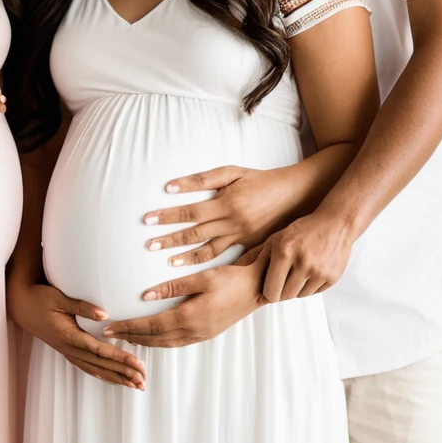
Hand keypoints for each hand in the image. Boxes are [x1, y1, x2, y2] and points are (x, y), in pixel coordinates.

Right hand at [7, 278, 145, 389]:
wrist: (20, 304)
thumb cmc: (40, 298)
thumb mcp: (60, 298)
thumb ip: (83, 307)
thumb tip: (105, 316)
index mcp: (69, 335)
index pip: (100, 350)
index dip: (120, 358)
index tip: (138, 364)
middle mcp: (68, 347)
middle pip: (101, 364)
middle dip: (123, 373)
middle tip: (143, 381)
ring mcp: (66, 350)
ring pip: (95, 369)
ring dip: (115, 377)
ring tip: (133, 385)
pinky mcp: (66, 349)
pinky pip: (86, 366)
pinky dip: (102, 374)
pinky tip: (113, 379)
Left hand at [101, 251, 268, 348]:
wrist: (258, 289)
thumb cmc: (231, 279)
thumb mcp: (202, 278)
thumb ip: (173, 287)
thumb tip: (146, 295)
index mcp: (190, 316)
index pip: (151, 326)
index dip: (129, 327)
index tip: (110, 327)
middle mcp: (194, 330)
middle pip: (154, 339)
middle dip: (130, 337)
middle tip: (110, 335)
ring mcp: (201, 335)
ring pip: (165, 344)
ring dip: (144, 342)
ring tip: (126, 338)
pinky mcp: (206, 334)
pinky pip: (176, 342)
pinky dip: (160, 342)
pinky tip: (153, 337)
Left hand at [142, 165, 295, 268]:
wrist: (294, 195)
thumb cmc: (259, 180)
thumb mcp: (232, 172)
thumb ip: (202, 179)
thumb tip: (172, 186)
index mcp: (226, 203)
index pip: (189, 211)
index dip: (167, 216)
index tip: (147, 220)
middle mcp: (232, 222)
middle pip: (194, 233)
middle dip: (170, 240)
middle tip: (149, 245)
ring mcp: (241, 237)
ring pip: (209, 250)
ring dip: (186, 257)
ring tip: (168, 262)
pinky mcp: (250, 245)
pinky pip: (226, 257)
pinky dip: (209, 264)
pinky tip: (196, 270)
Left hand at [240, 209, 353, 301]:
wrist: (335, 223)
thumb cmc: (303, 230)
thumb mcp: (277, 238)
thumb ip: (263, 257)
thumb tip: (248, 278)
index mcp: (284, 252)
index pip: (271, 291)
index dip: (268, 292)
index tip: (269, 289)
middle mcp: (302, 263)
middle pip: (285, 296)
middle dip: (282, 290)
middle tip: (284, 280)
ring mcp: (319, 271)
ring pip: (300, 295)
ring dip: (297, 288)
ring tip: (298, 272)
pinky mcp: (332, 277)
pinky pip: (314, 292)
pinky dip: (310, 286)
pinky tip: (311, 270)